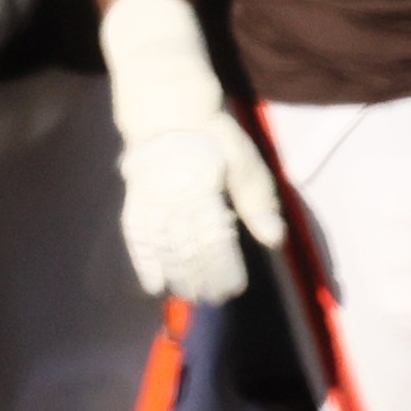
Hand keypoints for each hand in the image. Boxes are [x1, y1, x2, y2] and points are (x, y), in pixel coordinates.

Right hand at [119, 114, 283, 303]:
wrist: (170, 112)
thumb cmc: (217, 140)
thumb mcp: (246, 164)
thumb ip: (258, 203)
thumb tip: (275, 240)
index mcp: (205, 190)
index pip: (215, 240)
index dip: (224, 268)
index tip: (235, 288)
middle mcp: (174, 199)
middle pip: (188, 249)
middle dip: (203, 277)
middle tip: (216, 298)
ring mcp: (150, 201)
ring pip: (163, 248)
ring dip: (177, 276)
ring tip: (189, 297)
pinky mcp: (135, 201)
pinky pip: (136, 238)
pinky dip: (143, 264)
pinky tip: (153, 287)